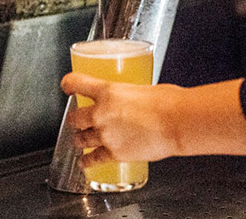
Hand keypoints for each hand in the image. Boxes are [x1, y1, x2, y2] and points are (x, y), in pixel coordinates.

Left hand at [61, 73, 182, 166]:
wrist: (178, 122)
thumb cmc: (168, 102)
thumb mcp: (143, 88)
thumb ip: (130, 95)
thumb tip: (132, 100)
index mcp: (107, 91)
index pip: (76, 83)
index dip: (69, 84)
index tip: (67, 86)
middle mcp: (101, 113)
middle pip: (76, 117)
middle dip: (76, 119)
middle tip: (78, 119)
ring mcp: (105, 135)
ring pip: (81, 138)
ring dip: (80, 139)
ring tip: (80, 140)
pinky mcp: (114, 153)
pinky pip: (93, 159)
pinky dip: (87, 161)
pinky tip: (85, 162)